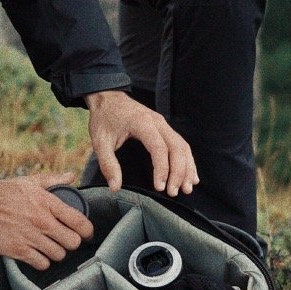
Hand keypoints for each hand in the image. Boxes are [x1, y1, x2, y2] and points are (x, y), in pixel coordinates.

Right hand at [0, 173, 92, 269]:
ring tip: (49, 248)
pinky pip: (41, 264)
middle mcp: (43, 222)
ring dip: (56, 253)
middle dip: (71, 243)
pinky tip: (37, 255)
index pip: (79, 221)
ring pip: (58, 255)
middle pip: (73, 242)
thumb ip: (52, 180)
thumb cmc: (2, 193)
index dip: (87, 231)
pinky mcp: (19, 250)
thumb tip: (71, 176)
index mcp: (48, 203)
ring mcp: (31, 237)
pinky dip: (42, 262)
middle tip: (65, 241)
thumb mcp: (29, 182)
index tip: (86, 234)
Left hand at [83, 89, 198, 197]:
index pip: (159, 148)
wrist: (108, 97)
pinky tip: (190, 175)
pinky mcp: (164, 128)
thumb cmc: (104, 118)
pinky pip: (181, 144)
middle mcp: (158, 122)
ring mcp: (163, 124)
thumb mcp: (100, 141)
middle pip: (177, 148)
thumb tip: (115, 187)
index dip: (162, 169)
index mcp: (142, 123)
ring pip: (182, 146)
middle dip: (179, 172)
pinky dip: (187, 160)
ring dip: (187, 168)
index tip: (159, 187)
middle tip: (174, 192)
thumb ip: (108, 164)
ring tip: (186, 188)